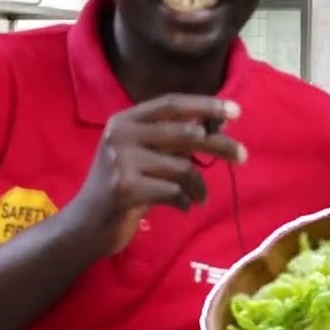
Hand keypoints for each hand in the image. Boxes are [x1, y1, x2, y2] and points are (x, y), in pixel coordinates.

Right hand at [64, 94, 245, 255]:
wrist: (86, 225)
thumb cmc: (123, 188)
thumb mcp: (145, 156)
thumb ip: (174, 140)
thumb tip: (218, 125)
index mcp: (125, 120)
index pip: (172, 104)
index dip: (206, 105)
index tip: (236, 112)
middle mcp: (120, 134)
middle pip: (185, 132)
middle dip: (219, 144)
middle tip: (242, 156)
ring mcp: (120, 161)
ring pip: (183, 167)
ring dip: (200, 186)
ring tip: (200, 197)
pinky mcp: (124, 189)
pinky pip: (174, 192)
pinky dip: (186, 201)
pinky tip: (184, 207)